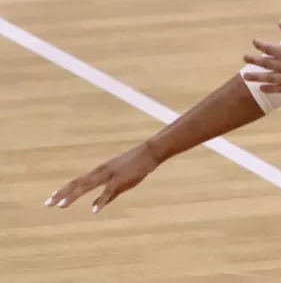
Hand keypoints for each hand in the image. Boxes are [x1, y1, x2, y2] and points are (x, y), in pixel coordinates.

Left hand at [45, 142, 161, 213]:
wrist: (150, 153)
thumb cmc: (136, 166)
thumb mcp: (120, 182)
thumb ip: (107, 195)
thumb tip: (95, 206)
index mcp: (99, 172)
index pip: (77, 182)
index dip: (64, 191)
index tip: (51, 199)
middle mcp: (100, 172)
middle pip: (77, 183)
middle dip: (62, 194)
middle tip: (47, 204)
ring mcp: (109, 175)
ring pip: (87, 186)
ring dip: (73, 196)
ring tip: (61, 206)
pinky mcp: (120, 179)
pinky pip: (108, 191)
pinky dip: (101, 201)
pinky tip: (94, 210)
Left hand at [242, 20, 280, 92]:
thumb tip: (279, 24)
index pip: (271, 49)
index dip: (261, 45)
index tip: (254, 41)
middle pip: (267, 64)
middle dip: (254, 60)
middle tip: (245, 58)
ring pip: (270, 78)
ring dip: (257, 77)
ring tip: (246, 76)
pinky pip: (280, 89)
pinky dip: (270, 89)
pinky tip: (262, 88)